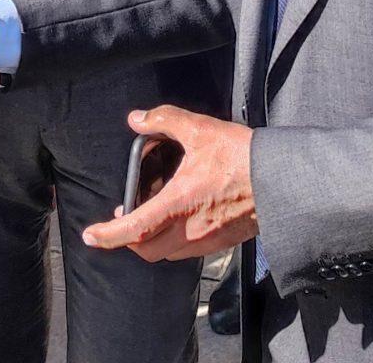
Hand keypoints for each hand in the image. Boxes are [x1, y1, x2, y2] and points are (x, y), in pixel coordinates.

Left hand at [80, 106, 256, 261]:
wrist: (281, 180)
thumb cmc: (241, 156)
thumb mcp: (200, 130)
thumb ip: (164, 120)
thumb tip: (137, 119)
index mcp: (178, 204)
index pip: (133, 230)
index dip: (107, 236)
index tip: (90, 236)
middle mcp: (189, 230)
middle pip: (146, 250)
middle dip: (127, 240)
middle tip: (121, 222)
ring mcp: (206, 240)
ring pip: (167, 254)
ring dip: (151, 242)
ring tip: (149, 219)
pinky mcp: (221, 243)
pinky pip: (188, 252)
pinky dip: (173, 242)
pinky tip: (178, 220)